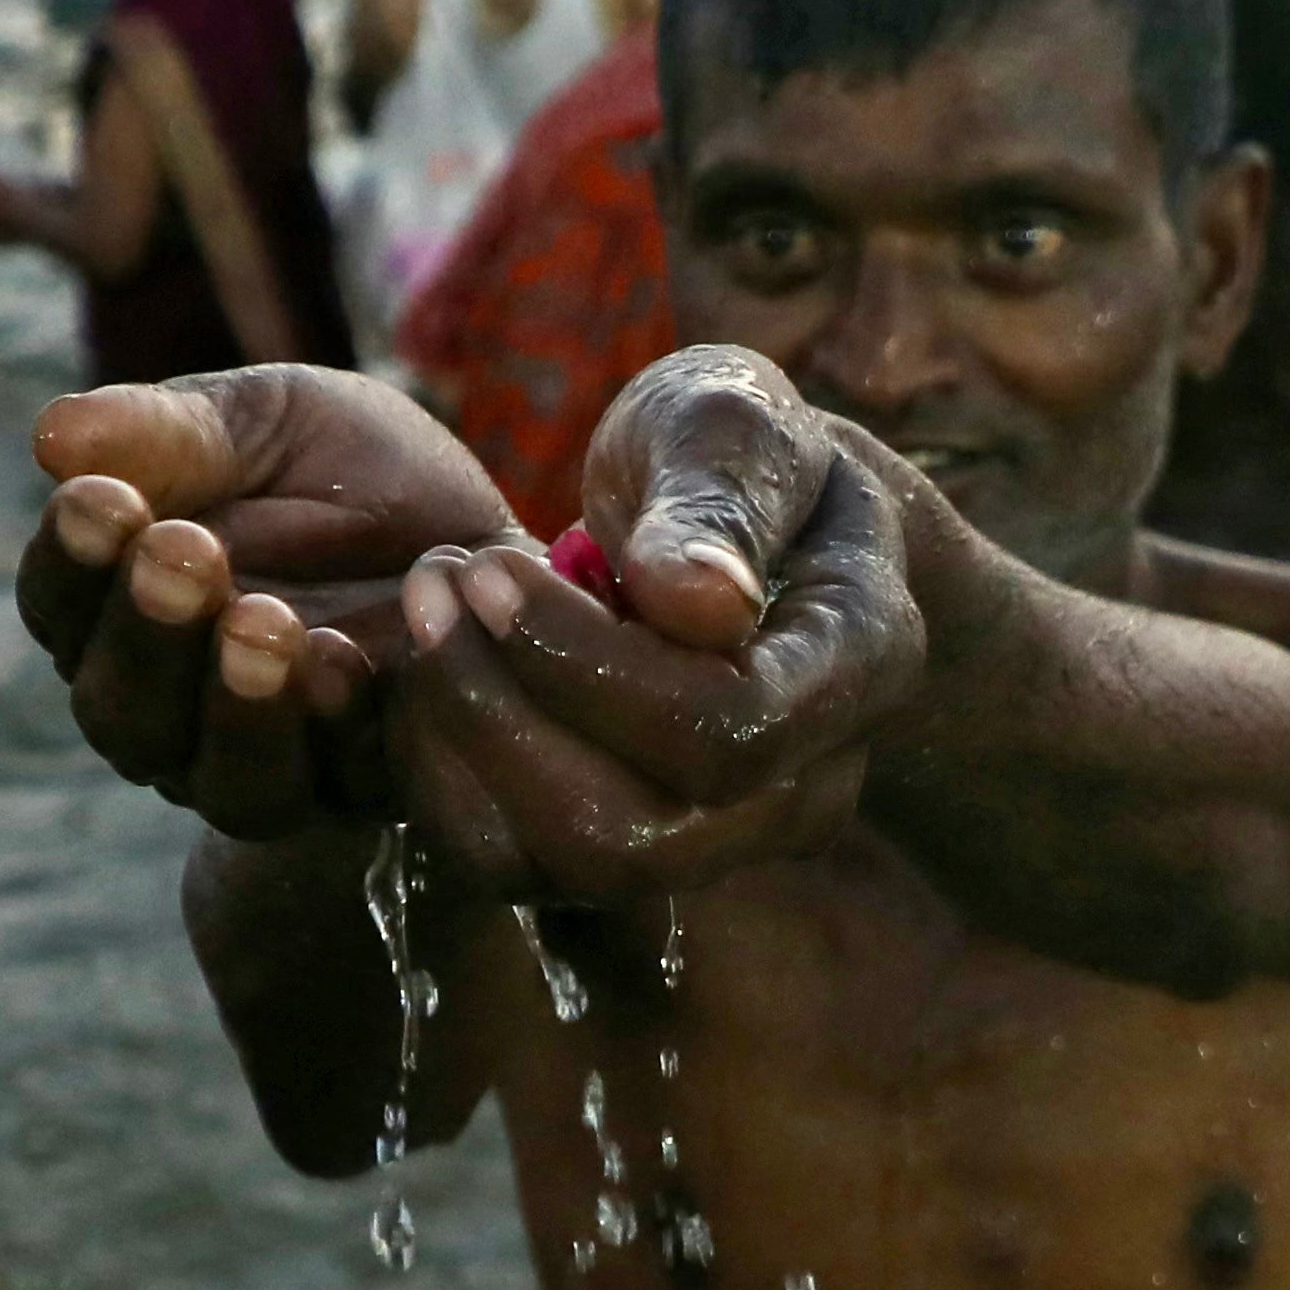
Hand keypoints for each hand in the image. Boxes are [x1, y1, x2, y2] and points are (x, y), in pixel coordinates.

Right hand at [14, 371, 509, 839]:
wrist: (482, 544)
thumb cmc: (347, 475)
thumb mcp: (267, 423)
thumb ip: (169, 435)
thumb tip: (53, 434)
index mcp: (121, 606)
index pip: (60, 603)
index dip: (72, 559)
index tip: (100, 499)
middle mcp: (170, 706)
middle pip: (120, 707)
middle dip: (147, 630)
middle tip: (183, 550)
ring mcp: (259, 762)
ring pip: (215, 773)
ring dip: (235, 701)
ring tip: (264, 620)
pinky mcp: (358, 789)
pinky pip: (336, 784)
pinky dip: (339, 726)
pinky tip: (349, 657)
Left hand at [373, 348, 927, 903]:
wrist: (749, 530)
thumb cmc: (738, 457)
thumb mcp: (732, 421)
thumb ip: (719, 496)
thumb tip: (700, 603)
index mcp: (863, 664)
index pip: (728, 732)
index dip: (588, 667)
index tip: (489, 565)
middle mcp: (808, 788)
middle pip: (637, 838)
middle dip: (500, 716)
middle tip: (433, 583)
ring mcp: (724, 840)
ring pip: (567, 868)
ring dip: (462, 746)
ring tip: (426, 613)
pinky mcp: (635, 853)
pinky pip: (517, 866)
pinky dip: (444, 778)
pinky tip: (429, 674)